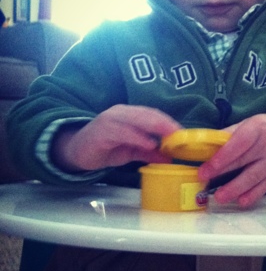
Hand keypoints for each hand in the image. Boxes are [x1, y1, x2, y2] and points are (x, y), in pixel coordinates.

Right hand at [52, 105, 182, 171]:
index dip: (169, 122)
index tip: (184, 133)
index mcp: (130, 114)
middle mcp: (121, 113)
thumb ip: (149, 152)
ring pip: (136, 120)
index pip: (153, 114)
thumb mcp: (132, 151)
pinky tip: (148, 144)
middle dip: (165, 124)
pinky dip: (137, 137)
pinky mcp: (101, 131)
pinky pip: (122, 132)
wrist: (76, 152)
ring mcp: (110, 120)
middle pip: (148, 114)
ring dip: (155, 128)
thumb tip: (168, 157)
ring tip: (170, 137)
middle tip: (180, 134)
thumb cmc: (106, 148)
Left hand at [198, 113, 265, 206]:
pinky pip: (264, 187)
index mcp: (258, 129)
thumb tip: (205, 147)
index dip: (222, 157)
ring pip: (253, 177)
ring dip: (235, 189)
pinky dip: (252, 195)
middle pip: (243, 161)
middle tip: (204, 181)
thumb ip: (229, 135)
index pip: (238, 144)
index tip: (206, 167)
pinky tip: (240, 201)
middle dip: (222, 172)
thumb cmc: (265, 129)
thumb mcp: (248, 124)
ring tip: (219, 197)